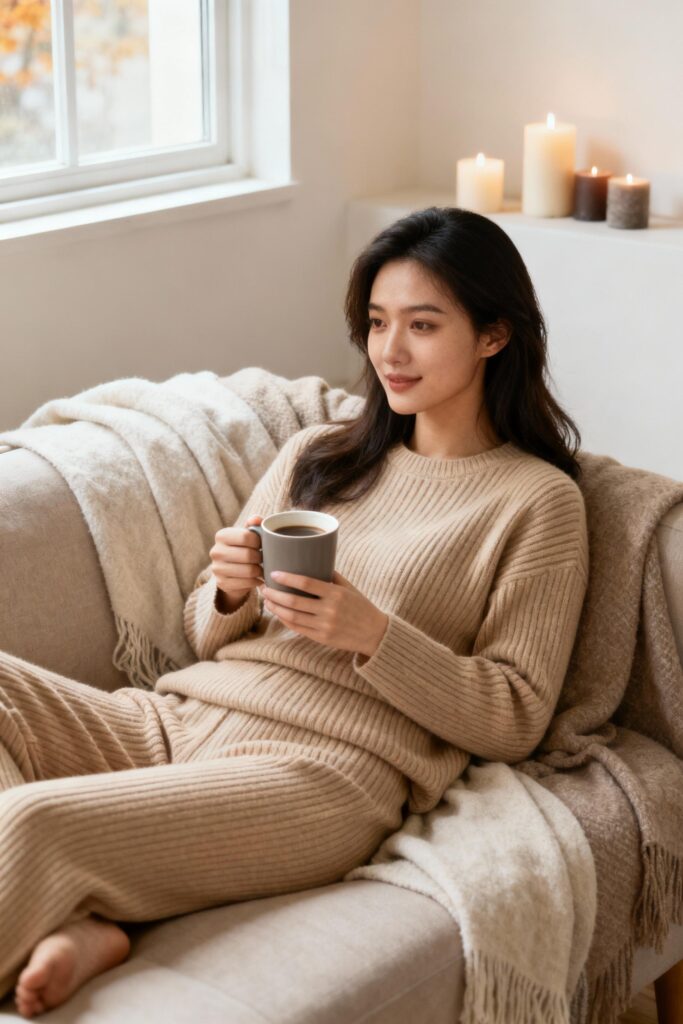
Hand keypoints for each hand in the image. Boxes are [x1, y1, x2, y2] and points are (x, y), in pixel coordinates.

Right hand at [210, 515, 263, 600]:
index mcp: (221, 535)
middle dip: (260, 558)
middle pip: (248, 555)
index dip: (259, 542)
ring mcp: (217, 569)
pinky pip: (246, 583)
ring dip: (259, 570)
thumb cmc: (244, 548)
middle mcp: (216, 551)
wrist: (232, 572)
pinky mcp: (222, 583)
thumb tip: (256, 519)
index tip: (262, 545)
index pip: (246, 536)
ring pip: (248, 571)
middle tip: (263, 558)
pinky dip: (256, 581)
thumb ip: (254, 524)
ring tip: (262, 568)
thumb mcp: (248, 535)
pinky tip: (258, 578)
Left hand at [260, 570, 388, 657]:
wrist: (374, 633)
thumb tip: (313, 560)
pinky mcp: (321, 638)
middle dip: (275, 594)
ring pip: (292, 616)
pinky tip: (278, 612)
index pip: (306, 583)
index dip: (287, 578)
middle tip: (264, 587)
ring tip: (267, 600)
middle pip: (294, 602)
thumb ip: (331, 576)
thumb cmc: (361, 606)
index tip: (274, 573)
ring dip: (276, 608)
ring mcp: (324, 626)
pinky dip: (285, 620)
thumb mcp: (349, 588)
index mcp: (336, 594)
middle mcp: (329, 610)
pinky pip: (298, 628)